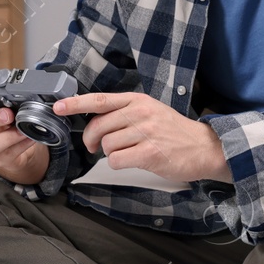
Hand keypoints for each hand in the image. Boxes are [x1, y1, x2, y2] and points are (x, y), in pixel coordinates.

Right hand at [0, 94, 48, 184]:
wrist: (13, 150)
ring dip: (8, 136)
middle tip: (8, 115)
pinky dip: (21, 145)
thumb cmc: (7, 126)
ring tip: (22, 130)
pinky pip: (10, 153)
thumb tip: (22, 95)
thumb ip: (7, 103)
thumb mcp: (4, 111)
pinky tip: (30, 138)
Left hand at [53, 92, 231, 182]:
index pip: (100, 100)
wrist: (204, 147)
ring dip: (110, 153)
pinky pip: (116, 160)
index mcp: (138, 100)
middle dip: (91, 140)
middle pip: (98, 126)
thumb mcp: (150, 111)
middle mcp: (140, 113)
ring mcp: (145, 133)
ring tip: (126, 152)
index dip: (75, 103)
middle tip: (95, 146)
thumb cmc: (174, 132)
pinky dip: (118, 164)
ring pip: (107, 145)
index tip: (58, 107)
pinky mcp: (149, 153)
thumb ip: (123, 112)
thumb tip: (93, 120)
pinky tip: (132, 160)